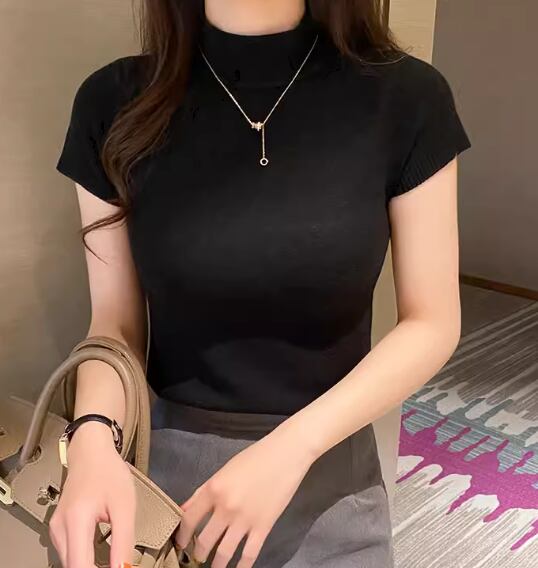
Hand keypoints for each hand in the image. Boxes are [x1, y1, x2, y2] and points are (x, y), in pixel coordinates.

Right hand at [48, 422, 135, 567]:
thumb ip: (123, 541)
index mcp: (76, 520)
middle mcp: (59, 528)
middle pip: (73, 567)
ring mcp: (55, 529)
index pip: (80, 566)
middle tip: (118, 564)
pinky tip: (100, 559)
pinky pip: (69, 554)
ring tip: (112, 563)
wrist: (91, 452)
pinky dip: (84, 561)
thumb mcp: (125, 506)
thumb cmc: (109, 473)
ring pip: (70, 563)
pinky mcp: (58, 529)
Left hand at [175, 428, 314, 567]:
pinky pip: (249, 554)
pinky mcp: (263, 527)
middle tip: (198, 557)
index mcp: (214, 489)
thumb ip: (204, 491)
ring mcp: (245, 519)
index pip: (189, 519)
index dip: (182, 535)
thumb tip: (184, 508)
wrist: (285, 455)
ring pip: (224, 553)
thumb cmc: (254, 458)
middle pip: (205, 540)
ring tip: (214, 567)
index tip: (181, 543)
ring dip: (217, 564)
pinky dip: (242, 566)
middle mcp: (226, 507)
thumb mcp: (224, 470)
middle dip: (198, 553)